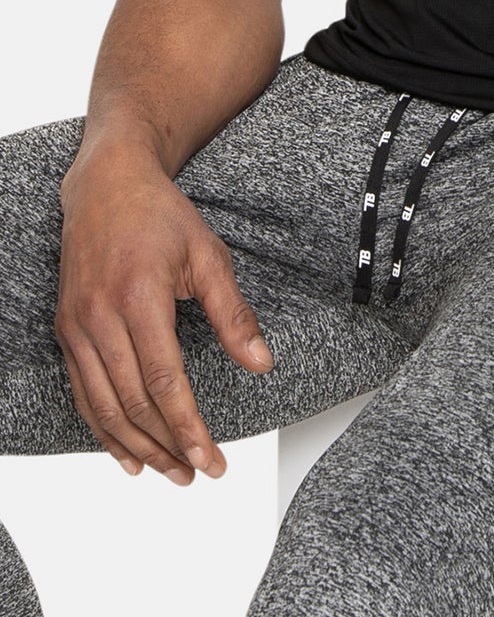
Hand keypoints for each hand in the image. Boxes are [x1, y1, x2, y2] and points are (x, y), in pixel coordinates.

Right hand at [55, 148, 273, 484]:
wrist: (105, 186)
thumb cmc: (159, 216)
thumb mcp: (208, 254)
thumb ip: (233, 312)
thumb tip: (261, 362)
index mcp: (139, 297)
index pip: (164, 381)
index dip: (189, 427)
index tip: (213, 459)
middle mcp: (100, 317)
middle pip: (132, 403)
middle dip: (167, 446)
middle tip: (196, 473)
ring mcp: (77, 326)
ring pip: (104, 407)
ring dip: (137, 448)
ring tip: (169, 472)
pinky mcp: (65, 331)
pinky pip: (82, 393)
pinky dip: (102, 430)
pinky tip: (126, 453)